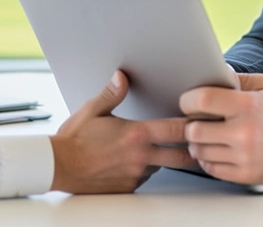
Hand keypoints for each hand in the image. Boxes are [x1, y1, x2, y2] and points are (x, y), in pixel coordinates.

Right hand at [49, 70, 193, 193]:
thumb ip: (113, 93)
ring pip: (161, 165)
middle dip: (193, 149)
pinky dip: (144, 168)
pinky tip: (132, 160)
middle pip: (181, 156)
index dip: (194, 125)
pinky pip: (144, 176)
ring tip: (156, 147)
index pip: (177, 130)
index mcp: (137, 134)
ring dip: (163, 158)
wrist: (58, 166)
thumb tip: (122, 76)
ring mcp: (136, 173)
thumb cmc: (74, 139)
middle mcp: (141, 156)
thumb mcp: (94, 109)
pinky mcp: (128, 186)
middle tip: (199, 142)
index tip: (203, 120)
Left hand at [180, 73, 262, 184]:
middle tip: (196, 122)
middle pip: (194, 131)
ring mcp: (245, 156)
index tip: (188, 102)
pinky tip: (217, 151)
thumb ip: (238, 80)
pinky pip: (211, 170)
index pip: (202, 101)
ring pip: (199, 152)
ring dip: (197, 144)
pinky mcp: (247, 175)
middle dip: (190, 125)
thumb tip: (214, 74)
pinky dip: (208, 161)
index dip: (188, 101)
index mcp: (249, 106)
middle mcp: (245, 132)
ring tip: (207, 137)